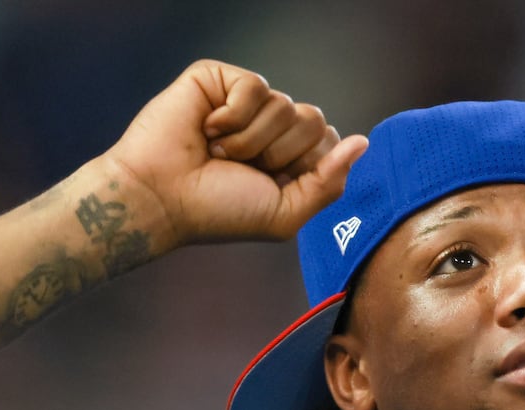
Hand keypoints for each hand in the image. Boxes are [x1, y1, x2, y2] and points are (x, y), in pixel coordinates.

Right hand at [104, 60, 367, 247]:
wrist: (162, 198)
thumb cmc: (217, 212)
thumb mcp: (285, 213)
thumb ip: (329, 182)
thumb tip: (362, 141)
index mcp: (289, 157)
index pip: (329, 142)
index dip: (306, 166)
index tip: (270, 185)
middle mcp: (270, 126)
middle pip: (314, 120)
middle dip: (279, 155)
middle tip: (241, 169)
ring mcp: (245, 102)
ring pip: (285, 105)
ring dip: (250, 141)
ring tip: (218, 153)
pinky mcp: (220, 80)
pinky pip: (255, 87)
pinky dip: (232, 117)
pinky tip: (207, 129)